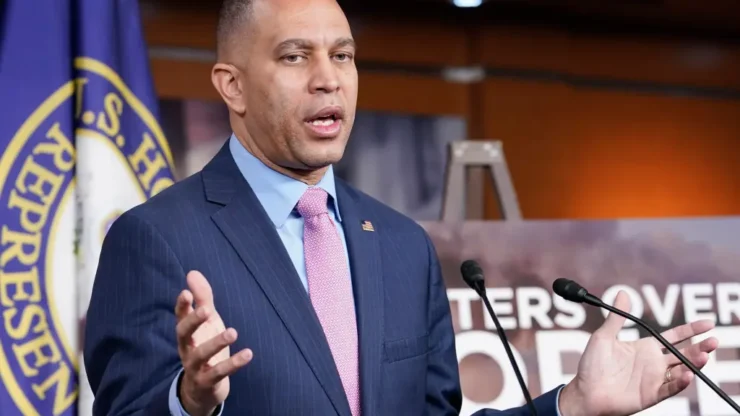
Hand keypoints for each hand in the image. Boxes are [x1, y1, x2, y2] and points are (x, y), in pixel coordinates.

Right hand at [175, 270, 252, 415]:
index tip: (186, 292)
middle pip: (183, 334)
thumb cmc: (204, 345)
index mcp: (186, 332)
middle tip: (206, 311)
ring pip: (201, 355)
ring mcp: (195, 366)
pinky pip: (219, 372)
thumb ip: (202, 299)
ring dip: (216, 343)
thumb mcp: (206, 322)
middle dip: (193, 322)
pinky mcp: (207, 381)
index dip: (182, 305)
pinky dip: (233, 364)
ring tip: (233, 332)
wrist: (202, 388)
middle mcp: (186, 348)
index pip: (180, 317)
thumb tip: (192, 272)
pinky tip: (248, 353)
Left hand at [559, 290, 717, 415]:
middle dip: (700, 347)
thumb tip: (622, 292)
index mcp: (645, 348)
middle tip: (713, 340)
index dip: (691, 330)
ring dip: (694, 364)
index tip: (707, 323)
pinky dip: (680, 383)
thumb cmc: (592, 365)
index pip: (674, 337)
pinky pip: (670, 389)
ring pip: (681, 371)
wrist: (585, 391)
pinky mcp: (651, 394)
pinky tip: (687, 375)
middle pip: (683, 354)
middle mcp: (654, 363)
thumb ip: (616, 317)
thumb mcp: (604, 337)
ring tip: (704, 355)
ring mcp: (654, 379)